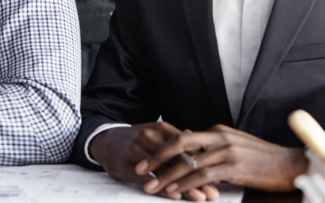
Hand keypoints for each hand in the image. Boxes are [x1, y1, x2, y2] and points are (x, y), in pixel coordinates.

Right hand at [89, 123, 219, 200]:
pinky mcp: (127, 164)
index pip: (187, 148)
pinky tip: (173, 196)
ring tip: (198, 198)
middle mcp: (151, 137)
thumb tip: (204, 152)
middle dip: (198, 178)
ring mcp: (138, 150)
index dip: (204, 164)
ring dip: (184, 186)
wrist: (105, 141)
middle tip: (213, 193)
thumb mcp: (157, 136)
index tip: (219, 178)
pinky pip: (147, 178)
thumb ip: (179, 144)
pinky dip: (161, 188)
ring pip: (165, 171)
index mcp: (162, 129)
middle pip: (179, 160)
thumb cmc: (137, 141)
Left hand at [136, 124, 307, 194]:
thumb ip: (212, 148)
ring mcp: (228, 151)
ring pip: (189, 162)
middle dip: (156, 156)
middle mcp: (220, 137)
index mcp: (218, 131)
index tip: (145, 157)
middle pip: (179, 143)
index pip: (182, 136)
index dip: (162, 148)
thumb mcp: (235, 147)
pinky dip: (186, 184)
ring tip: (151, 186)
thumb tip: (190, 145)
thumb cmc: (263, 159)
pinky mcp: (235, 167)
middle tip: (139, 168)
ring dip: (167, 176)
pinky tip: (175, 191)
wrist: (292, 164)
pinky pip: (204, 175)